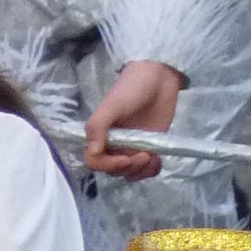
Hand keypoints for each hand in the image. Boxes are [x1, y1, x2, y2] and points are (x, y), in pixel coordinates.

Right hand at [85, 60, 183, 179]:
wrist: (159, 78)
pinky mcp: (151, 145)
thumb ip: (97, 127)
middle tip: (143, 155)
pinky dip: (151, 169)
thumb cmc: (131, 88)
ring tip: (151, 157)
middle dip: (128, 168)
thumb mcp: (111, 106)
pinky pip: (148, 167)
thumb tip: (92, 152)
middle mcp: (114, 144)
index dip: (108, 166)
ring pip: (130, 172)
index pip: (95, 162)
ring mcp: (133, 146)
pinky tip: (158, 160)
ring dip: (140, 172)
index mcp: (100, 136)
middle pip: (114, 170)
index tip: (125, 159)